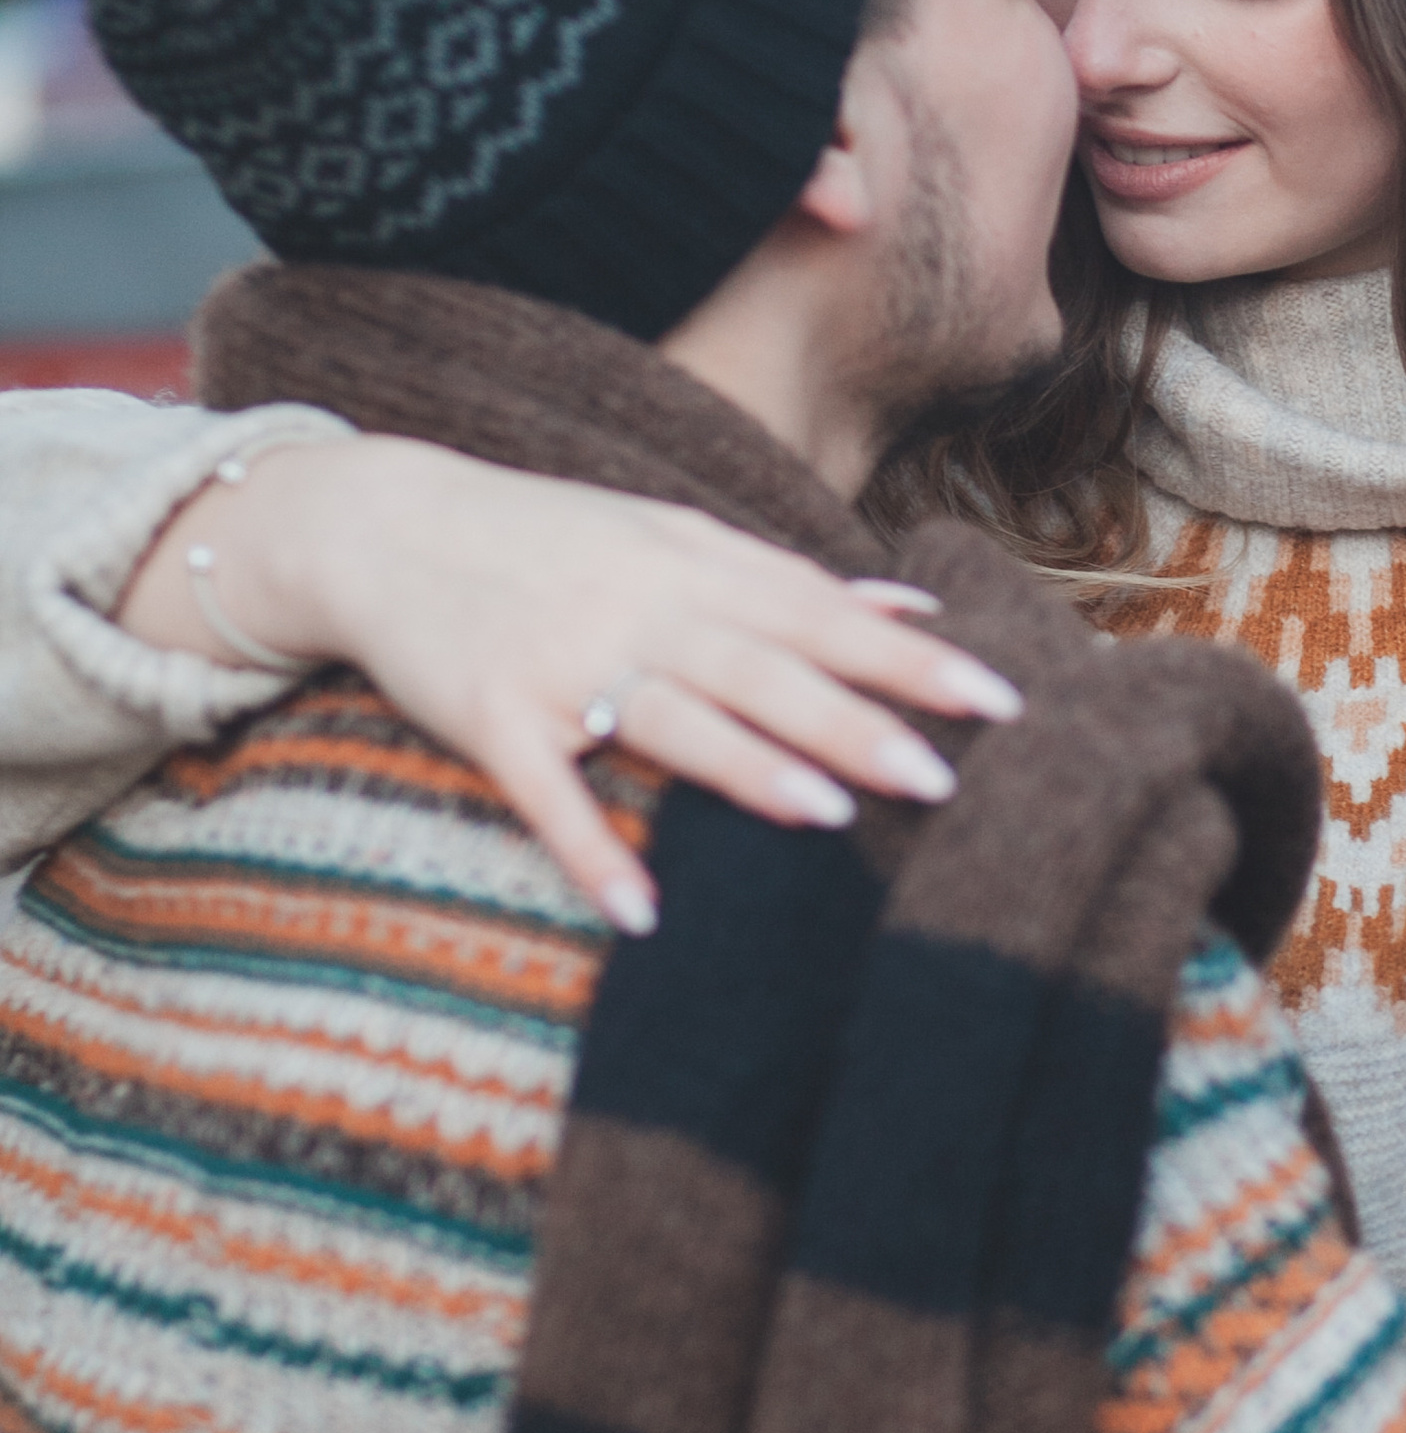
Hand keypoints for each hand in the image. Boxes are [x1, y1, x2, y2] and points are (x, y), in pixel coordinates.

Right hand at [120, 437, 1020, 932]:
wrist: (382, 522)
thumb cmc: (551, 540)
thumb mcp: (674, 537)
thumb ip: (789, 579)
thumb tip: (915, 603)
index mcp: (696, 566)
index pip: (821, 615)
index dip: (907, 658)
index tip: (996, 698)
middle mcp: (640, 609)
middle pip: (762, 669)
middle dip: (852, 722)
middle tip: (941, 776)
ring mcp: (561, 660)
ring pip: (670, 718)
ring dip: (745, 768)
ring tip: (823, 817)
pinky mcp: (487, 714)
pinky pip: (545, 790)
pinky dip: (587, 849)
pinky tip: (639, 910)